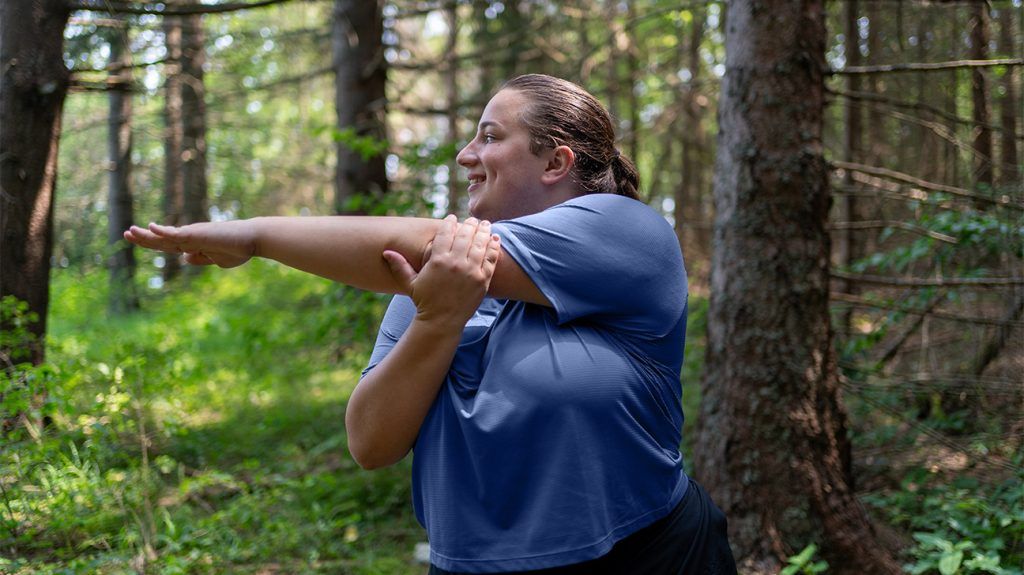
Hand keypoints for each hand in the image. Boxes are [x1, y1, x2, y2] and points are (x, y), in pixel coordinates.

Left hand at [123, 220, 257, 267]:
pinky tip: (152, 227)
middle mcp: (191, 237)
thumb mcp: (218, 260)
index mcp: (194, 244)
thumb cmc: (240, 248)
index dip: (153, 243)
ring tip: (130, 231)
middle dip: (144, 238)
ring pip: (165, 236)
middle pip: (162, 240)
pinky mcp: (198, 234)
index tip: (139, 238)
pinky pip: (177, 233)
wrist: (253, 240)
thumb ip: (202, 259)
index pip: (168, 245)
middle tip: (127, 233)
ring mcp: (193, 235)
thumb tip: (185, 258)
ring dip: (147, 235)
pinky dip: (163, 231)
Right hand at [382, 215, 500, 328]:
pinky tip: (495, 238)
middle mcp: (455, 263)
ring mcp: (471, 271)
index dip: (449, 222)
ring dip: (483, 231)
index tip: (452, 217)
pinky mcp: (483, 279)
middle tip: (472, 219)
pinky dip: (494, 246)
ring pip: (480, 243)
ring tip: (485, 224)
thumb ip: (399, 266)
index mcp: (438, 261)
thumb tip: (386, 252)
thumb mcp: (410, 283)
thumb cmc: (425, 301)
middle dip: (469, 224)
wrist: (441, 322)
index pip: (445, 233)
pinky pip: (491, 258)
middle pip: (465, 235)